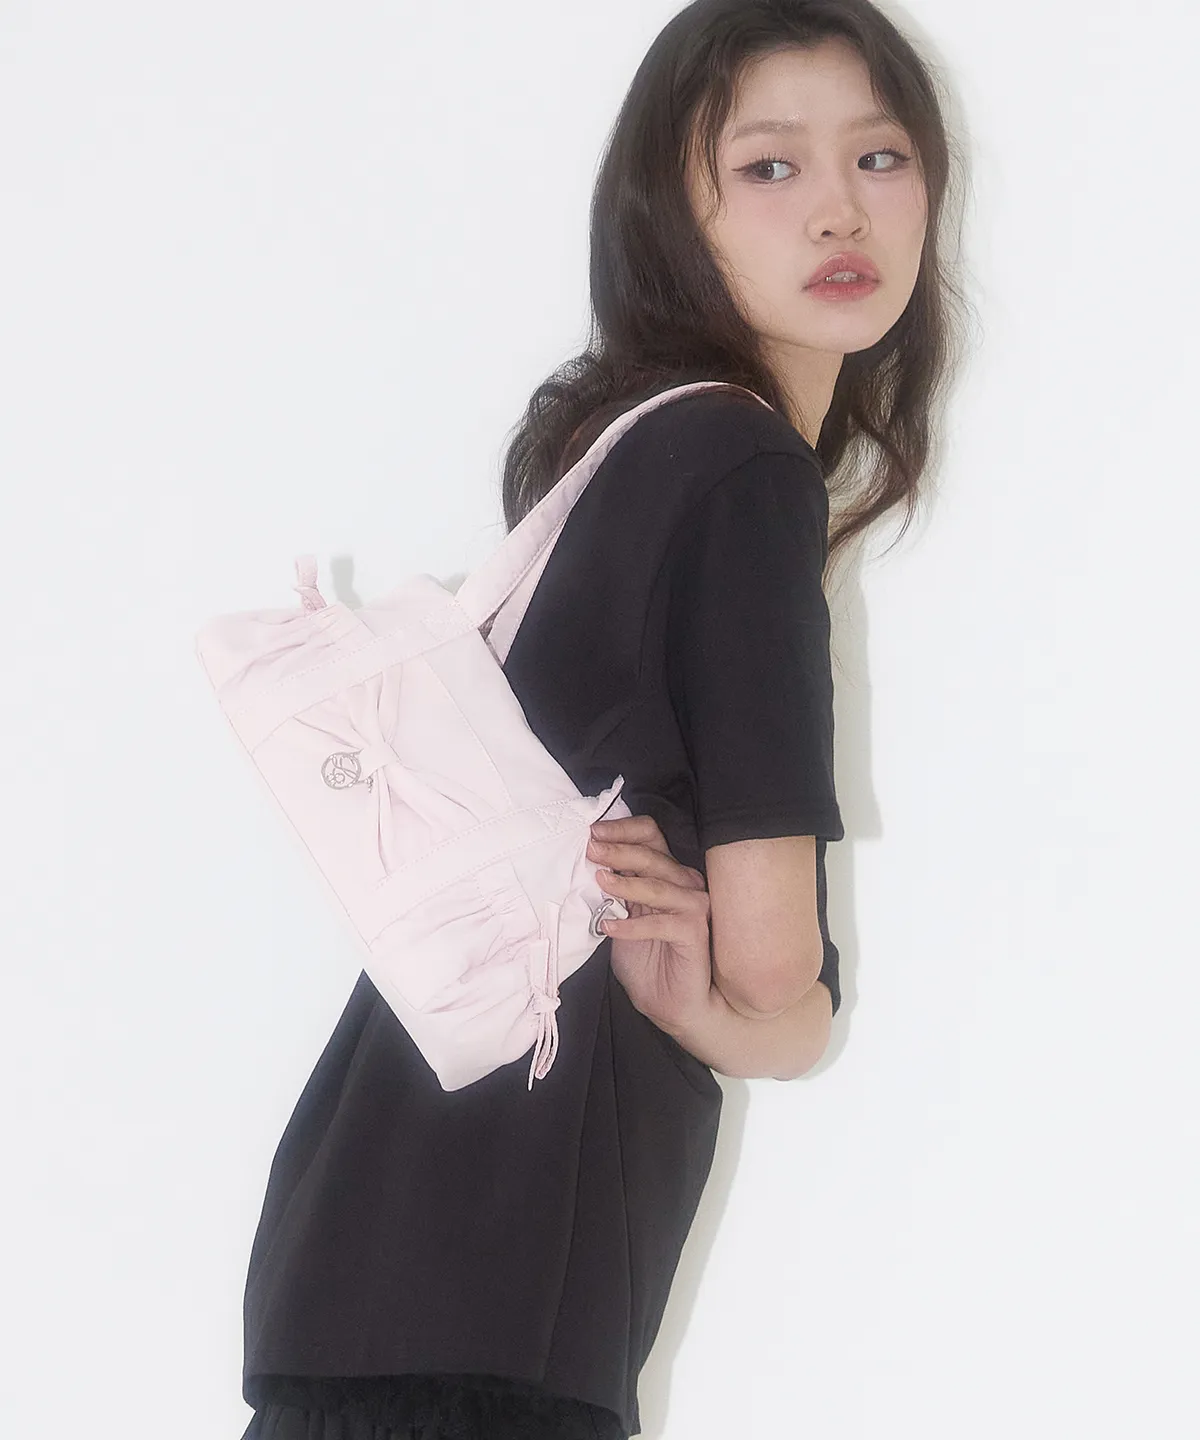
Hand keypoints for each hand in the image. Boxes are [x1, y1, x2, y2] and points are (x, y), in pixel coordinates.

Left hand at [586, 814, 713, 1036]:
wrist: (672, 1004)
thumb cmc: (647, 960)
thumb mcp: (620, 917)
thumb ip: (611, 892)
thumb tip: (588, 867)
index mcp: (666, 873)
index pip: (649, 836)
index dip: (623, 830)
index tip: (594, 833)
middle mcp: (684, 883)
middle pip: (652, 855)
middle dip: (618, 851)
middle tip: (591, 850)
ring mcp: (693, 907)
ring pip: (657, 885)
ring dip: (625, 884)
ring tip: (600, 881)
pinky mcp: (694, 932)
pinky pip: (661, 923)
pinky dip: (632, 926)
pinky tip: (608, 927)